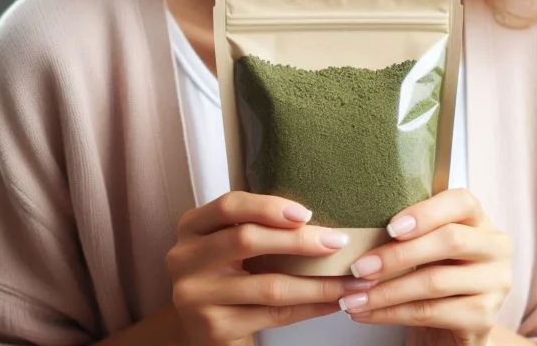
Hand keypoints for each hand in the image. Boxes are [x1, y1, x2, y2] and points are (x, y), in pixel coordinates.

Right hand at [166, 191, 373, 345]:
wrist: (203, 330)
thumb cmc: (228, 277)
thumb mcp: (230, 246)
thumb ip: (258, 227)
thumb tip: (320, 220)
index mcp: (191, 228)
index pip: (230, 206)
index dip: (269, 206)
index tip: (308, 213)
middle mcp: (184, 259)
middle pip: (247, 240)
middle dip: (300, 241)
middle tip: (339, 243)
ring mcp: (196, 296)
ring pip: (269, 284)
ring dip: (318, 282)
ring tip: (351, 280)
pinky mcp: (214, 328)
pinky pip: (275, 314)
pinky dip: (310, 307)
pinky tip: (333, 302)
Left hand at [338, 189, 513, 345]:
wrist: (456, 325)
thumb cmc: (436, 274)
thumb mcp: (427, 247)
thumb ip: (407, 233)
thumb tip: (355, 234)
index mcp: (480, 221)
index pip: (461, 202)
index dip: (426, 212)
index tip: (389, 227)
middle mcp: (496, 249)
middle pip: (449, 241)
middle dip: (397, 255)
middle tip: (358, 268)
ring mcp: (495, 284)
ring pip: (435, 282)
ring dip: (386, 291)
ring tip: (352, 297)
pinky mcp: (484, 318)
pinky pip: (431, 313)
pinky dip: (392, 314)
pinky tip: (366, 313)